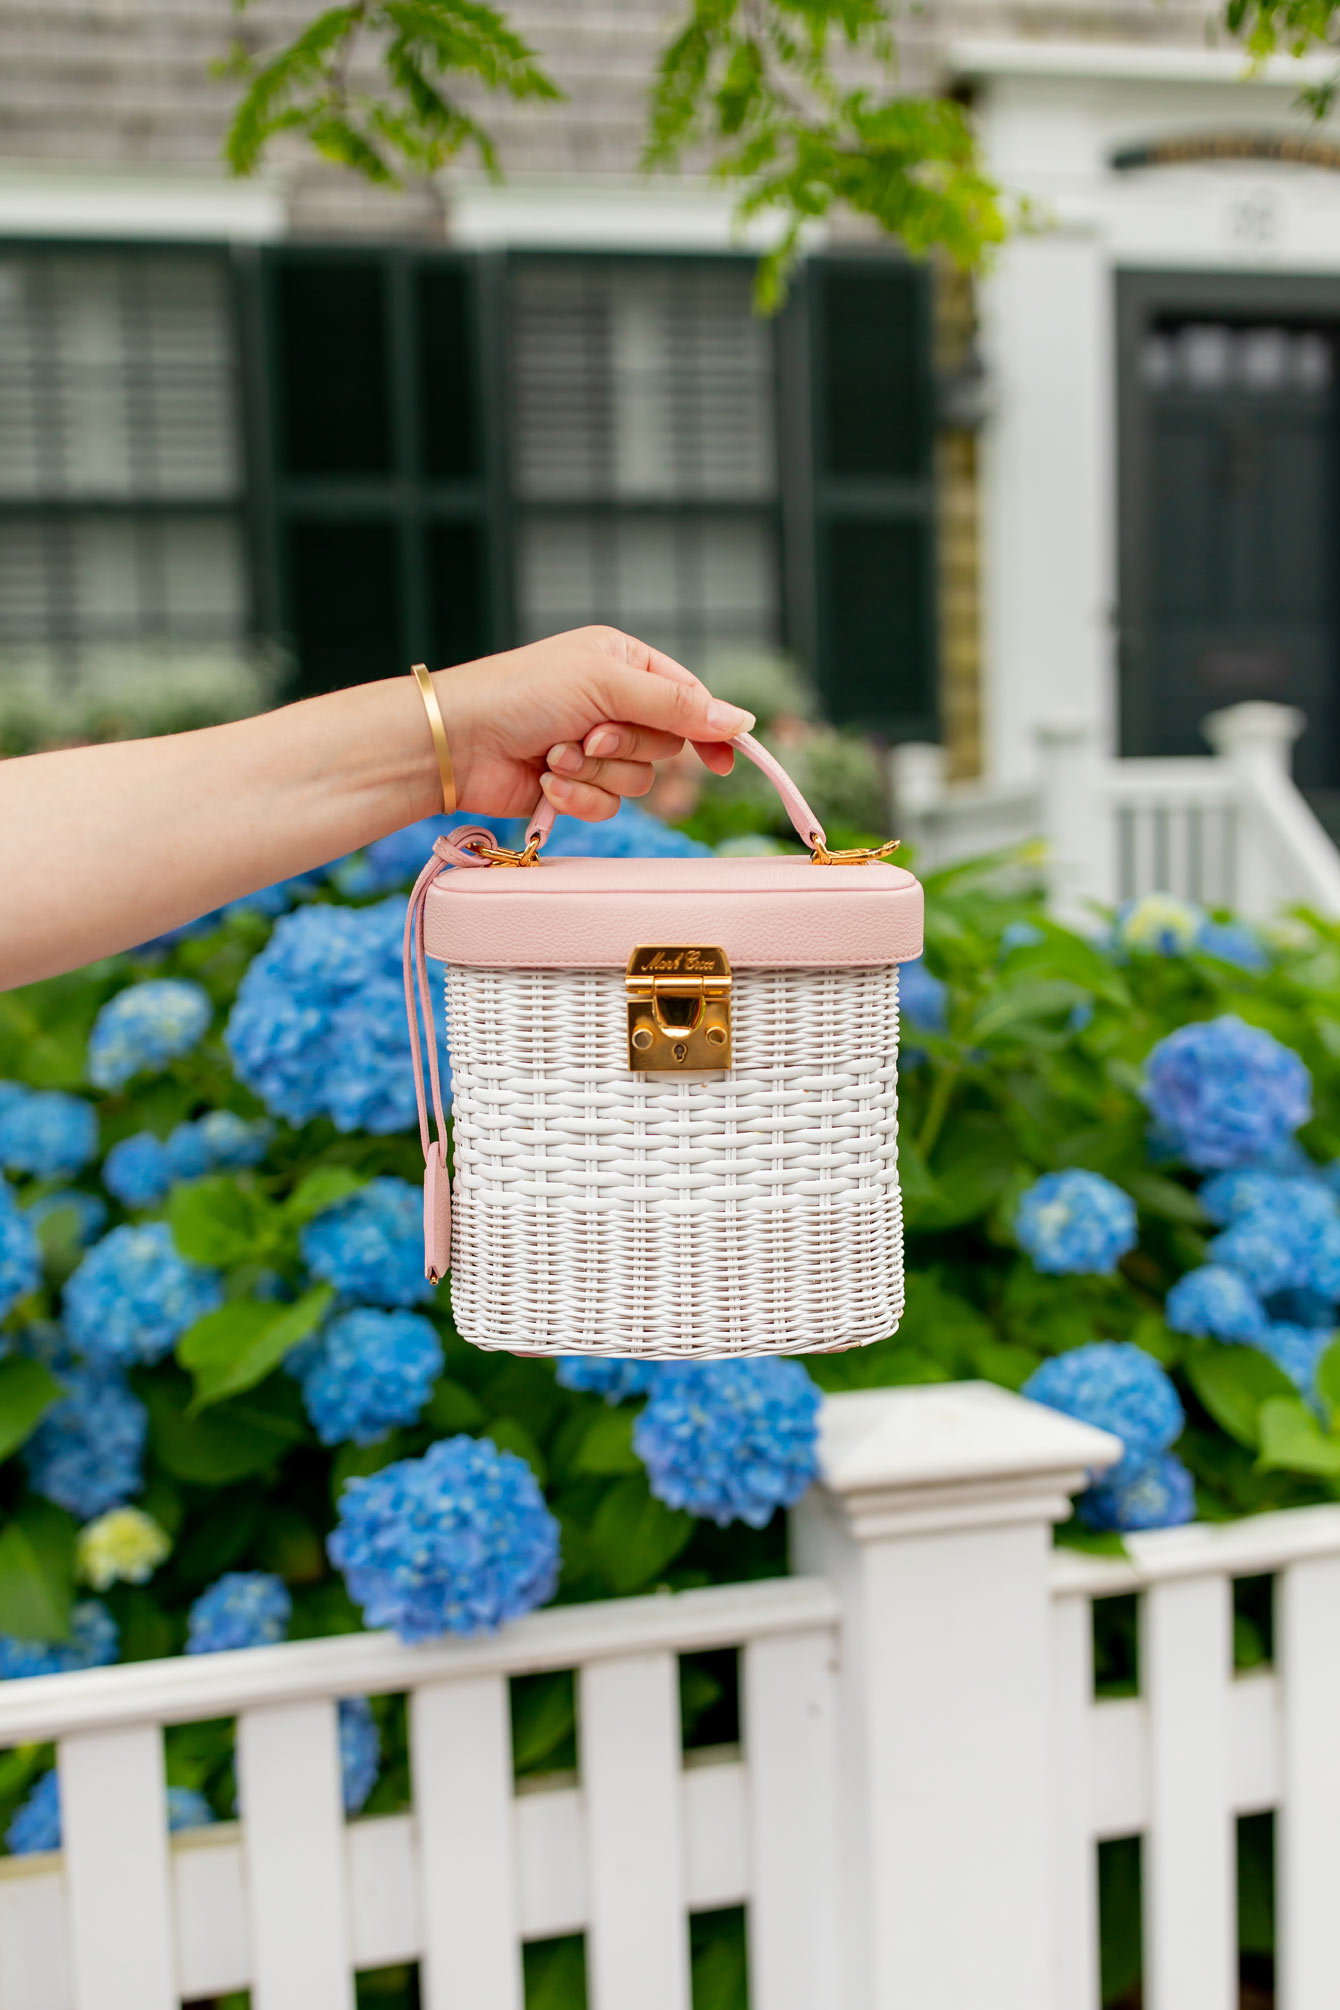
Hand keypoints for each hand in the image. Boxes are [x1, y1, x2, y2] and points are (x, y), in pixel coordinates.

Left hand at [431, 627, 754, 821]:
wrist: (458, 742)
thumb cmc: (521, 694)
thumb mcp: (607, 684)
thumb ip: (678, 705)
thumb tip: (743, 720)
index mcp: (623, 662)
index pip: (688, 698)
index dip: (709, 729)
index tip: (724, 761)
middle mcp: (612, 703)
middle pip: (665, 745)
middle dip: (626, 746)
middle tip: (589, 734)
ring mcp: (592, 748)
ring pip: (638, 781)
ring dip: (596, 773)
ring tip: (556, 755)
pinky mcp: (574, 787)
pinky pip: (608, 806)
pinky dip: (578, 797)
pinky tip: (546, 781)